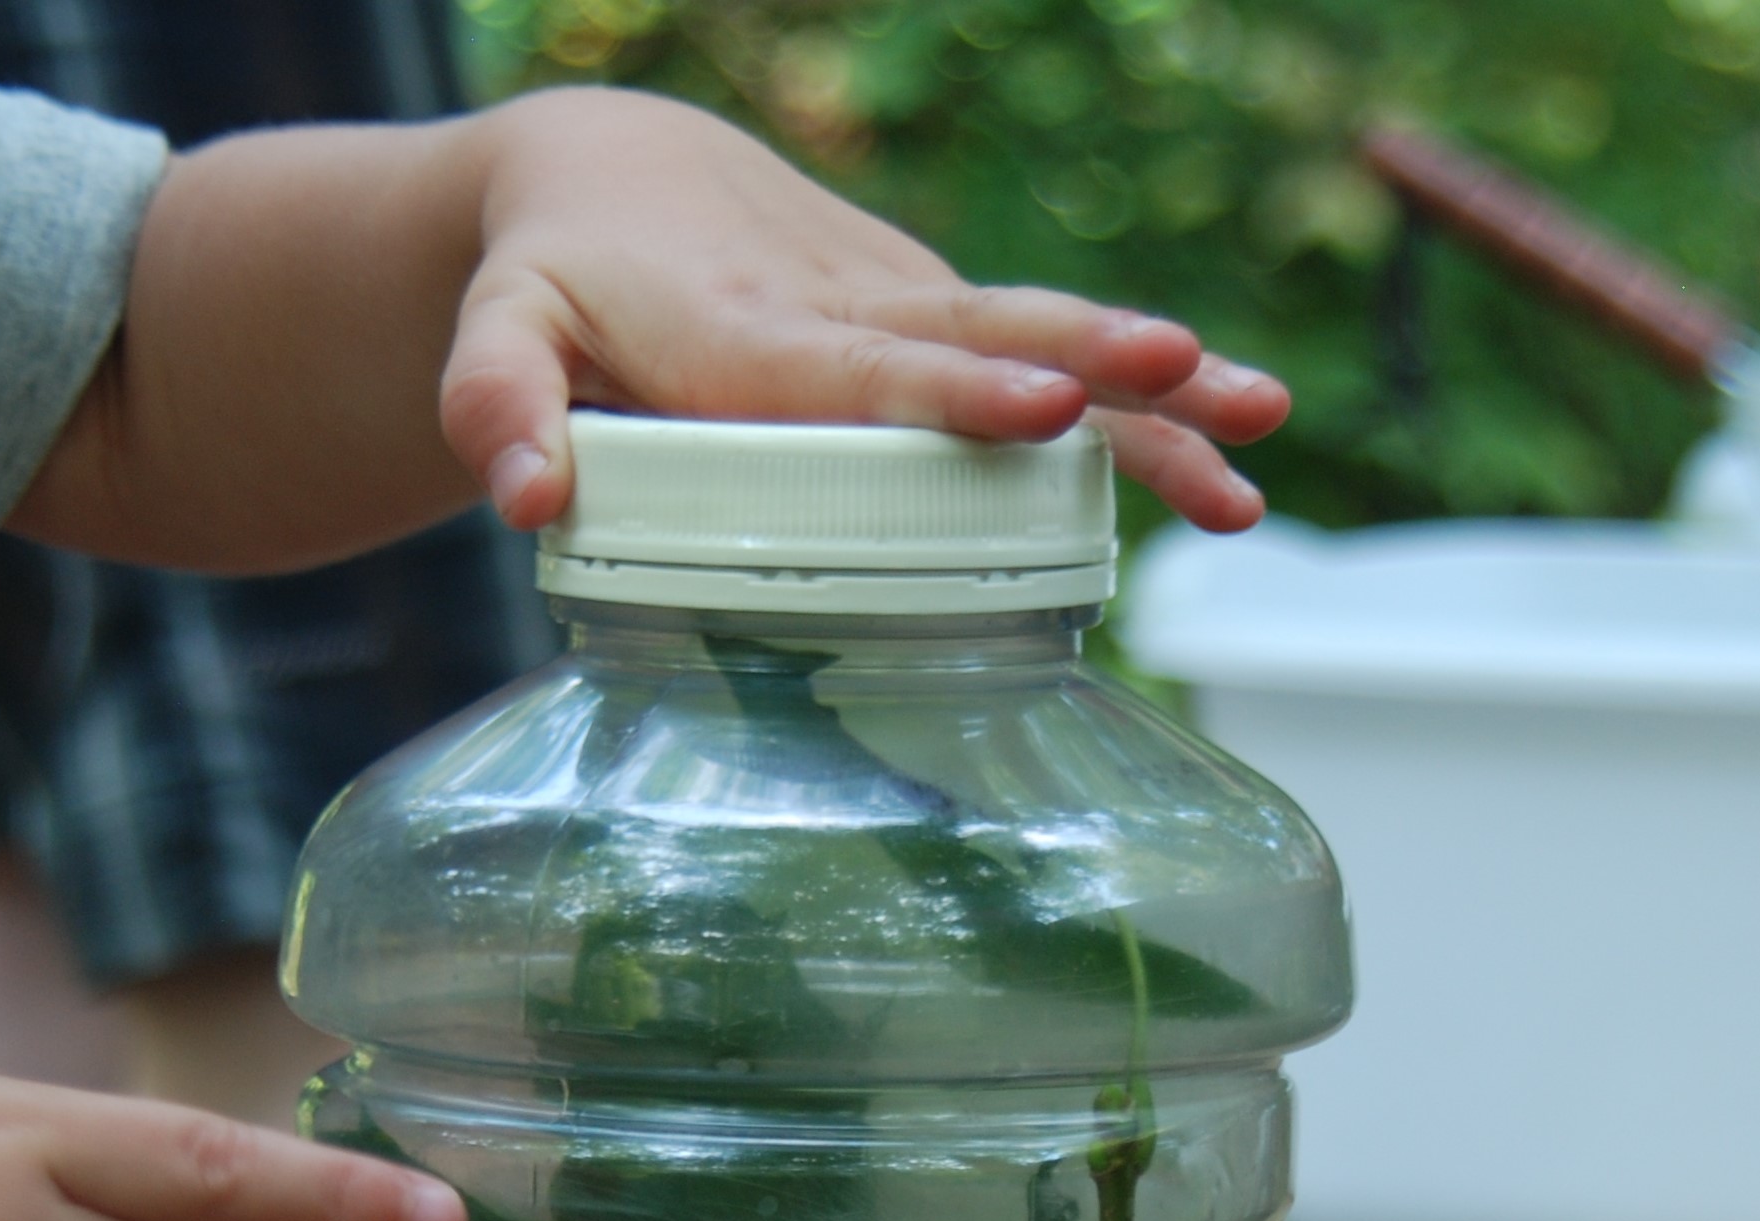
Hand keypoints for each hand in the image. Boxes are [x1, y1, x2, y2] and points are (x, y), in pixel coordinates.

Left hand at [442, 88, 1286, 535]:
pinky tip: (1219, 463)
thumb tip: (527, 497)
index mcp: (748, 334)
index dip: (953, 390)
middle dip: (1098, 368)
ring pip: (1043, 341)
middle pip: (988, 340)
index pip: (862, 370)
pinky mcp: (927, 321)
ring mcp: (901, 310)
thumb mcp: (496, 333)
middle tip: (1199, 384)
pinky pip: (1041, 361)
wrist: (612, 183)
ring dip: (1152, 391)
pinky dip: (1131, 408)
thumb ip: (496, 403)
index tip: (1043, 403)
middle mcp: (846, 311)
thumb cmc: (548, 278)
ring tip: (1263, 432)